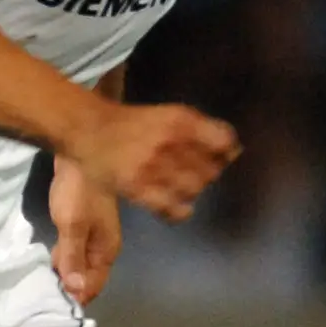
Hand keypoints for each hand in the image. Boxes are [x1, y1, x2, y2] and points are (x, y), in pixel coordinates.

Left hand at [49, 156, 122, 303]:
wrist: (81, 153)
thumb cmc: (78, 191)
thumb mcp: (72, 226)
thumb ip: (72, 258)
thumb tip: (75, 290)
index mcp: (107, 251)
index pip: (93, 287)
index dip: (75, 297)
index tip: (52, 302)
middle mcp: (106, 247)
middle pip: (88, 277)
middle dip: (70, 285)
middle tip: (44, 289)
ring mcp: (97, 235)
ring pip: (82, 263)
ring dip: (66, 270)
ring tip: (45, 275)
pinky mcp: (87, 225)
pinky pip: (78, 250)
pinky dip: (66, 255)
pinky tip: (52, 254)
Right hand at [64, 102, 239, 222]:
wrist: (90, 130)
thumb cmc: (133, 123)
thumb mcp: (170, 115)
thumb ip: (202, 129)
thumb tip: (235, 150)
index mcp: (181, 120)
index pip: (223, 142)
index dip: (225, 152)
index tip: (219, 156)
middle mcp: (170, 143)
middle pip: (211, 170)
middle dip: (207, 172)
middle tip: (193, 171)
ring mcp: (154, 168)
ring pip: (194, 189)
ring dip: (193, 190)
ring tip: (180, 185)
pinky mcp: (138, 189)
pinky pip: (172, 208)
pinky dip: (180, 212)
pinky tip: (179, 207)